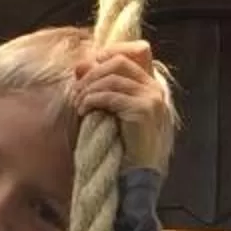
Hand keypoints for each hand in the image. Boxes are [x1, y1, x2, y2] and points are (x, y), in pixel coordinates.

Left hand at [72, 40, 173, 173]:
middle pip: (118, 63)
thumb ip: (102, 87)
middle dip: (91, 73)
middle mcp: (155, 89)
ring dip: (88, 89)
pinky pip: (110, 97)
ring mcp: (151, 99)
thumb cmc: (124, 147)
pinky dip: (92, 101)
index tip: (85, 69)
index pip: (130, 54)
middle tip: (76, 90)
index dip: (105, 55)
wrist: (138, 176)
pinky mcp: (143, 111)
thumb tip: (81, 65)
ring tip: (77, 104)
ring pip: (111, 79)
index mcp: (151, 87)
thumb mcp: (113, 112)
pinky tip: (83, 111)